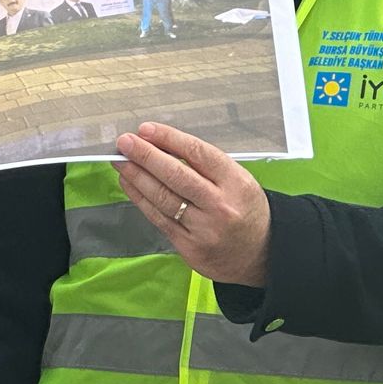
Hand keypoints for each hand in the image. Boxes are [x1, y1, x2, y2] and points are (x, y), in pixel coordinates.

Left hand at [113, 122, 270, 286]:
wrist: (261, 254)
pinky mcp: (189, 246)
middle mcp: (220, 205)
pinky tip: (129, 184)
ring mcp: (203, 228)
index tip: (146, 129)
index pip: (198, 153)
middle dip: (145, 155)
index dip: (169, 139)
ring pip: (162, 197)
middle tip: (125, 142)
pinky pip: (158, 218)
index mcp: (236, 183)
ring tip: (121, 161)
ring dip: (137, 176)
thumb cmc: (245, 210)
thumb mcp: (238, 181)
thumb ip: (205, 166)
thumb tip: (162, 146)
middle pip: (176, 175)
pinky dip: (140, 199)